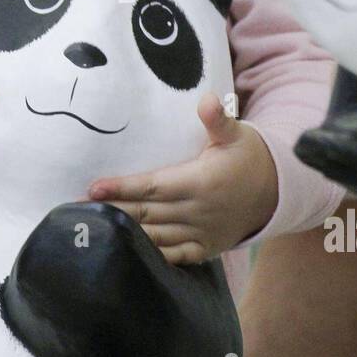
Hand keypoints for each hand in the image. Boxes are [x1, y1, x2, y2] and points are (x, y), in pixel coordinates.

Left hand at [86, 92, 278, 265]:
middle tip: (78, 210)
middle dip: (112, 212)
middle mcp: (197, 211)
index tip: (93, 188)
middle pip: (146, 214)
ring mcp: (200, 233)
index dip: (122, 188)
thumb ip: (218, 119)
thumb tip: (207, 99)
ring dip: (125, 235)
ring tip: (96, 231)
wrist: (278, 192)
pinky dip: (151, 256)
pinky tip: (127, 254)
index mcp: (200, 182)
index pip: (152, 186)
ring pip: (155, 237)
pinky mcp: (205, 248)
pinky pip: (174, 256)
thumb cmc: (249, 157)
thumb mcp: (236, 134)